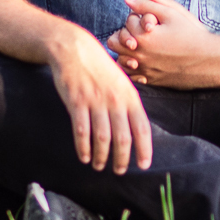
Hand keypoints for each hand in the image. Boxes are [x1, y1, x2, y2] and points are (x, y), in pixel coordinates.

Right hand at [46, 26, 152, 172]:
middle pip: (123, 137)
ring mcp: (96, 101)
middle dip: (122, 159)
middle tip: (119, 171)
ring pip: (102, 137)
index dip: (145, 149)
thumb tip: (137, 128)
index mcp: (130, 97)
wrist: (74, 48)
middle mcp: (115, 100)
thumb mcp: (122, 83)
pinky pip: (81, 131)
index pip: (142, 128)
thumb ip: (129, 104)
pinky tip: (85, 156)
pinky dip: (83, 147)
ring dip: (102, 156)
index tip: (144, 165)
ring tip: (100, 166)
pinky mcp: (76, 102)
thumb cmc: (100, 68)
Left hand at [106, 0, 219, 87]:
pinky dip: (133, 68)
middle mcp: (140, 55)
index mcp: (143, 37)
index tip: (151, 20)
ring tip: (139, 46)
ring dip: (125, 52)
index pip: (127, 23)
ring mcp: (145, 70)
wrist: (210, 60)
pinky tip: (143, 61)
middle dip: (125, 34)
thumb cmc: (193, 35)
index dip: (138, 17)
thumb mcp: (172, 14)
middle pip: (115, 42)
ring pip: (120, 61)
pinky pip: (131, 76)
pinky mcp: (152, 80)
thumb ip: (147, 5)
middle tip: (139, 32)